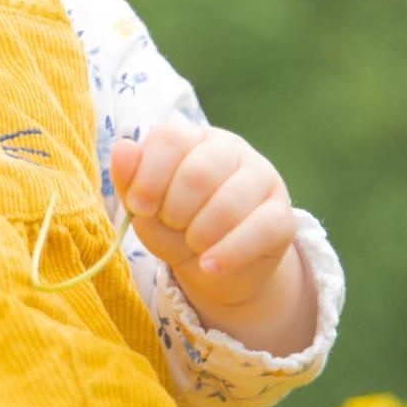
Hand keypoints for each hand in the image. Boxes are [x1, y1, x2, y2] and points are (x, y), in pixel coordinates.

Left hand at [107, 120, 301, 323]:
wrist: (215, 268)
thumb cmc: (176, 228)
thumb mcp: (146, 209)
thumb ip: (130, 181)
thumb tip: (122, 148)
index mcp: (194, 138)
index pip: (171, 138)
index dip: (149, 175)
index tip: (140, 207)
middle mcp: (232, 150)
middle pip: (198, 173)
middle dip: (175, 211)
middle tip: (173, 227)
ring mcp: (263, 179)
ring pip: (229, 204)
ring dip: (199, 235)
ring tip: (193, 245)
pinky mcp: (283, 216)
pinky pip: (259, 231)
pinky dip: (228, 253)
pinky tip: (210, 265)